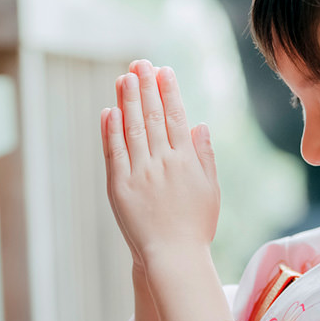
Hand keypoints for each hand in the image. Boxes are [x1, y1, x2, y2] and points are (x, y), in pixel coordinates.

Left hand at [101, 60, 219, 266]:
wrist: (173, 257)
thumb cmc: (195, 225)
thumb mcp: (210, 189)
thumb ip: (205, 155)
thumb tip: (199, 124)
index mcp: (187, 161)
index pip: (176, 117)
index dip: (168, 91)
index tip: (163, 70)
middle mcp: (163, 163)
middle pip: (152, 116)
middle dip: (145, 86)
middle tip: (139, 63)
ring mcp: (140, 174)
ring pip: (132, 129)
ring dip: (126, 100)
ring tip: (123, 77)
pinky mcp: (121, 187)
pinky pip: (114, 153)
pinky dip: (110, 131)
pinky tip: (109, 111)